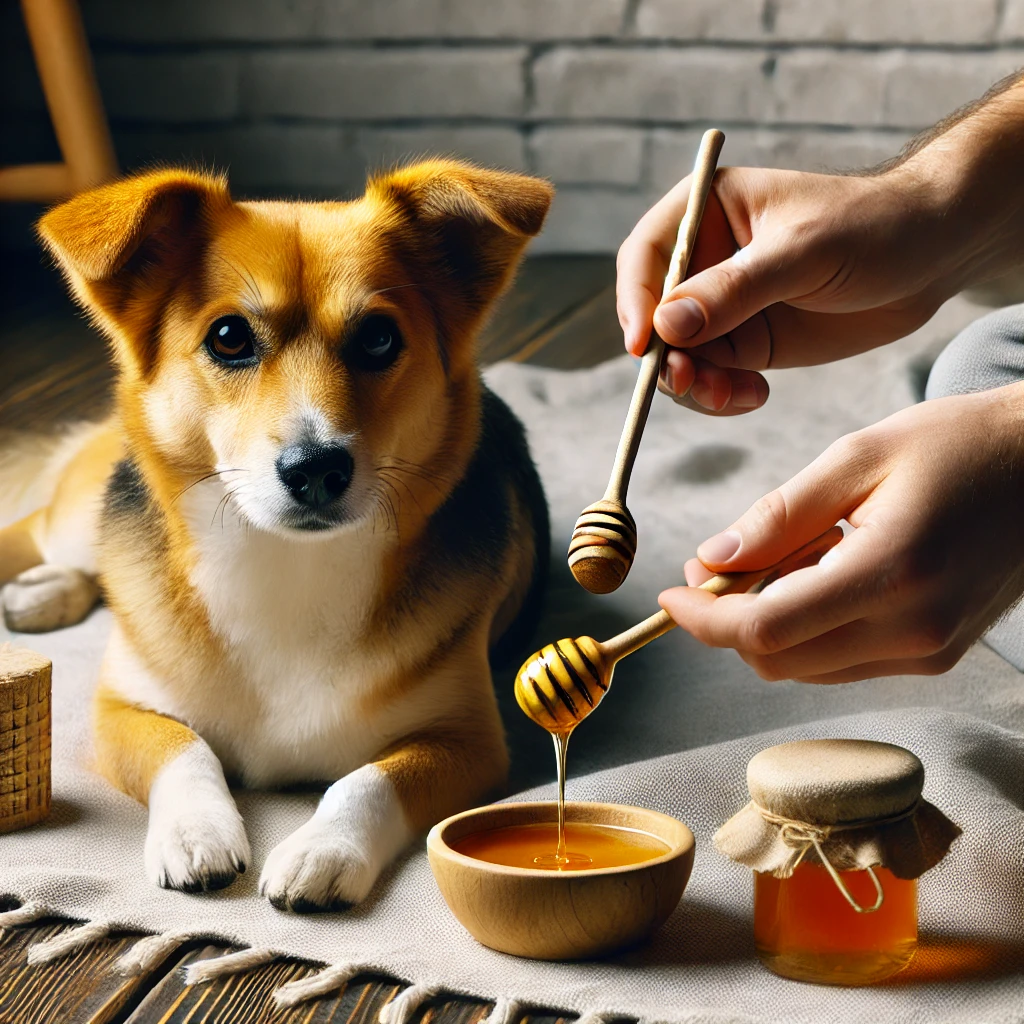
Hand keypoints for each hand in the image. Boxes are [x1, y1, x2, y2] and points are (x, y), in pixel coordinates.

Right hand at [616, 166, 958, 414]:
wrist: (933, 256)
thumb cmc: (873, 227)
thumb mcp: (803, 252)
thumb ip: (734, 290)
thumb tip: (665, 326)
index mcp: (707, 213)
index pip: (647, 256)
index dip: (635, 300)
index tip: (643, 344)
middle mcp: (706, 261)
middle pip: (653, 316)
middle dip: (666, 355)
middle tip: (689, 382)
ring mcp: (724, 306)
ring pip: (679, 356)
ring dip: (694, 384)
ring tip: (731, 396)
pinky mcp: (747, 342)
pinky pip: (712, 377)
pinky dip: (721, 396)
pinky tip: (755, 396)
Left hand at [659, 384, 1023, 681]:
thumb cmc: (958, 446)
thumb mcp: (857, 457)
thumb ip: (779, 516)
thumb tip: (712, 560)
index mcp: (892, 571)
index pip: (765, 629)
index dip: (704, 618)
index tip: (672, 593)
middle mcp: (912, 629)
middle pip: (777, 659)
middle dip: (728, 619)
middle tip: (717, 563)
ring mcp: (928, 651)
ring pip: (805, 665)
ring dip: (767, 622)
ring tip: (781, 553)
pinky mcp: (934, 655)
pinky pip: (841, 659)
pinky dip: (808, 626)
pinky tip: (819, 572)